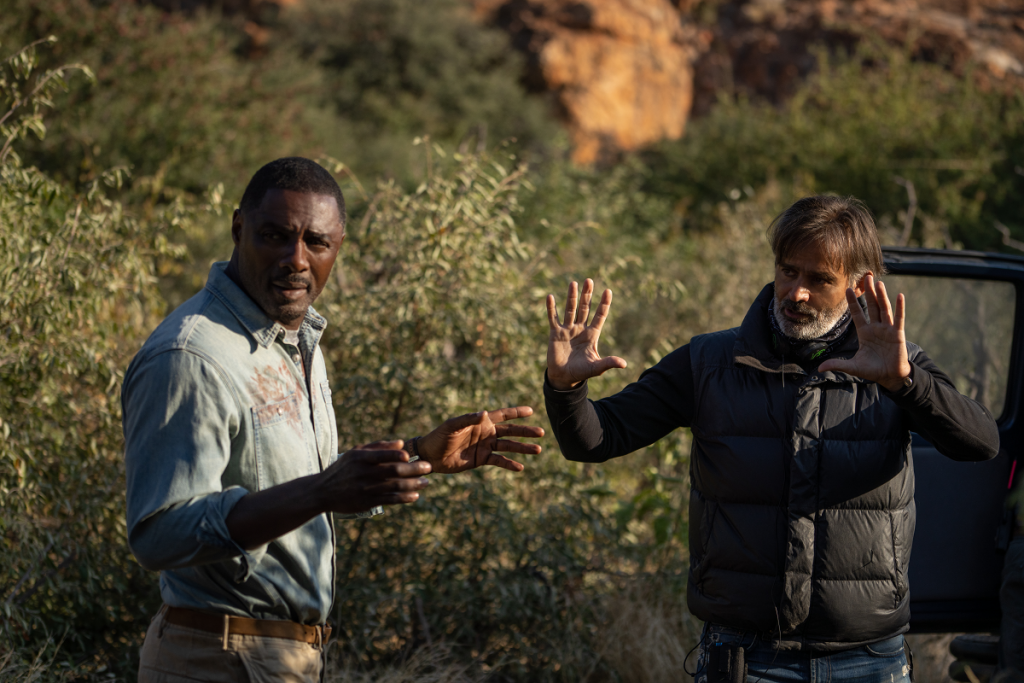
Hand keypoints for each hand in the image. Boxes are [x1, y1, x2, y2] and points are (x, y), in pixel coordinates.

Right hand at [316, 440, 431, 513]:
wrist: (323, 491)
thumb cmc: (344, 468)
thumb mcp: (355, 453)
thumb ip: (378, 446)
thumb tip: (401, 443)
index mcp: (359, 458)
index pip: (380, 455)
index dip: (395, 455)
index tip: (409, 455)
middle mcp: (362, 473)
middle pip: (392, 471)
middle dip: (413, 469)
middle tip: (428, 467)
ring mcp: (365, 489)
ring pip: (394, 487)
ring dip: (413, 484)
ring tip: (425, 482)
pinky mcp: (367, 503)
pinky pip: (389, 500)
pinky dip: (404, 498)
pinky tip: (415, 495)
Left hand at [417, 407, 543, 473]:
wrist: (431, 456)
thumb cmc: (439, 436)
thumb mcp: (452, 426)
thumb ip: (467, 419)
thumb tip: (484, 413)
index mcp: (481, 422)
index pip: (503, 415)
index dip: (516, 412)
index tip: (531, 411)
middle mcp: (486, 433)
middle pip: (510, 431)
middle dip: (525, 432)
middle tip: (541, 433)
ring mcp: (485, 446)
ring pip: (508, 446)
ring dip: (522, 448)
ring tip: (537, 450)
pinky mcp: (482, 459)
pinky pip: (499, 461)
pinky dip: (509, 464)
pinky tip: (520, 467)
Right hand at [546, 279, 626, 389]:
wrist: (564, 378)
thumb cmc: (582, 372)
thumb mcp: (596, 368)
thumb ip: (608, 363)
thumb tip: (624, 364)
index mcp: (592, 335)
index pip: (599, 316)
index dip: (604, 304)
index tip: (608, 291)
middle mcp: (580, 329)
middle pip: (585, 308)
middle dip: (587, 295)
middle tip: (589, 280)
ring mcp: (567, 329)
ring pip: (570, 309)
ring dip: (572, 297)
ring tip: (573, 283)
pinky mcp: (555, 333)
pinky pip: (553, 318)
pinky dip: (551, 308)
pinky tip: (550, 297)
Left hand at [818, 274, 910, 390]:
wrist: (890, 377)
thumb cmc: (872, 370)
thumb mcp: (853, 367)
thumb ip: (837, 364)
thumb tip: (819, 368)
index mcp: (864, 333)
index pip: (857, 314)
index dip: (852, 302)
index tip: (846, 289)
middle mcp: (876, 328)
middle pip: (872, 306)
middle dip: (868, 292)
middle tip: (866, 277)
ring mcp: (887, 330)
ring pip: (884, 309)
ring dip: (881, 296)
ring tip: (878, 283)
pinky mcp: (898, 334)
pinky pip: (899, 319)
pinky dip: (899, 307)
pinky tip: (899, 296)